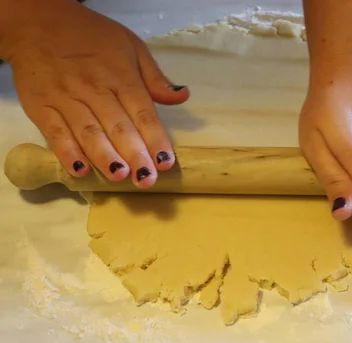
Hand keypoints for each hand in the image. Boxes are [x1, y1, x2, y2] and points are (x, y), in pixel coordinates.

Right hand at [2, 0, 188, 187]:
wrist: (38, 23)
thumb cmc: (92, 37)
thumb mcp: (131, 47)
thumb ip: (155, 77)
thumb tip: (182, 96)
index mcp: (122, 77)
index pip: (142, 113)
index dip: (155, 138)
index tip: (166, 162)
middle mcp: (95, 90)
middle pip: (119, 127)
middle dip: (135, 155)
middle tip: (147, 178)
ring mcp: (66, 99)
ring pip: (89, 132)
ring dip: (105, 157)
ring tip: (120, 176)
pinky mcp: (41, 107)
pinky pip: (55, 133)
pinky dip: (67, 152)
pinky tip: (80, 170)